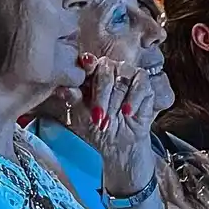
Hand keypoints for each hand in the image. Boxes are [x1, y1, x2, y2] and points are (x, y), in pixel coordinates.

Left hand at [79, 53, 157, 193]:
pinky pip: (141, 85)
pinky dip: (133, 100)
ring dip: (116, 102)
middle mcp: (109, 69)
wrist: (118, 145)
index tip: (86, 67)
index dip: (87, 64)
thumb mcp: (80, 115)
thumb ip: (73, 99)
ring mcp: (128, 75)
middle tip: (98, 117)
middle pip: (105, 71)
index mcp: (90, 72)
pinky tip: (127, 113)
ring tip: (110, 120)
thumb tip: (64, 89)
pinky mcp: (144, 84)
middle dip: (101, 96)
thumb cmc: (97, 127)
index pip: (88, 62)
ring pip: (122, 79)